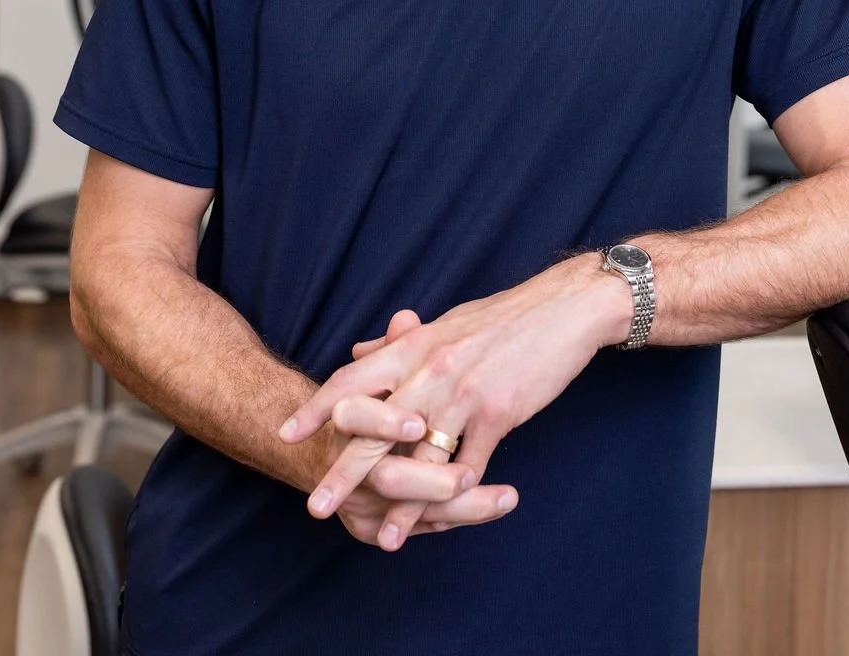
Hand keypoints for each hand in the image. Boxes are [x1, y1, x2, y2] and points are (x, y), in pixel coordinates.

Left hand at [304, 310, 516, 545]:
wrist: (562, 309)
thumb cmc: (502, 317)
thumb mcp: (443, 324)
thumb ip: (398, 343)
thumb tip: (357, 353)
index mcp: (414, 346)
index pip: (352, 378)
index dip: (317, 409)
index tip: (287, 435)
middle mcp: (431, 370)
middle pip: (375, 428)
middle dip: (343, 472)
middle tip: (315, 506)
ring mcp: (463, 394)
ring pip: (421, 459)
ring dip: (401, 505)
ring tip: (384, 538)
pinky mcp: (497, 414)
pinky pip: (469, 465)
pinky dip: (454, 498)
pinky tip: (443, 522)